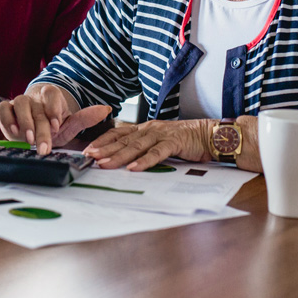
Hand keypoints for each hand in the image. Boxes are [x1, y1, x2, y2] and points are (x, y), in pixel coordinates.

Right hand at [0, 84, 110, 154]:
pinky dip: (6, 118)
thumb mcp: (69, 125)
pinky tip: (13, 131)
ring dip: (24, 122)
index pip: (52, 94)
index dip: (53, 109)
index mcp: (51, 96)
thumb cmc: (53, 126)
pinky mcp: (7, 110)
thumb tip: (106, 109)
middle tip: (44, 146)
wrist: (35, 128)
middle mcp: (35, 97)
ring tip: (28, 139)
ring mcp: (20, 102)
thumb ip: (85, 118)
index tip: (57, 126)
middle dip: (40, 128)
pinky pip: (3, 109)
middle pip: (37, 107)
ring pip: (19, 104)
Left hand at [82, 119, 212, 170]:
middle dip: (105, 149)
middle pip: (123, 140)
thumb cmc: (184, 140)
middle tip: (90, 157)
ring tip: (105, 163)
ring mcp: (161, 134)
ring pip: (136, 146)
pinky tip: (134, 168)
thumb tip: (126, 160)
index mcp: (145, 128)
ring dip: (119, 155)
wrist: (208, 134)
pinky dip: (144, 161)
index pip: (118, 133)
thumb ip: (144, 147)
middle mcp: (150, 129)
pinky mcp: (174, 142)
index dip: (103, 141)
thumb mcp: (159, 141)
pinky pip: (156, 153)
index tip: (89, 149)